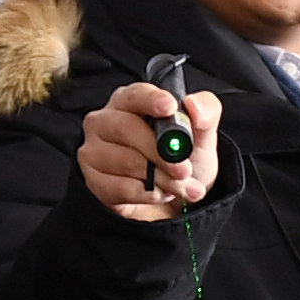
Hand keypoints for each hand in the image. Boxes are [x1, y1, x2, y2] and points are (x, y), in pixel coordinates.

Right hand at [78, 83, 222, 222]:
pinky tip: (158, 193)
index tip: (170, 108)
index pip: (135, 94)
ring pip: (123, 160)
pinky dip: (145, 194)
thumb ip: (206, 113)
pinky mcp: (92, 181)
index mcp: (130, 103)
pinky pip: (117, 187)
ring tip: (177, 185)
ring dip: (159, 178)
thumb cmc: (180, 162)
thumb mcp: (202, 136)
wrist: (173, 204)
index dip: (151, 100)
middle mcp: (105, 122)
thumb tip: (195, 105)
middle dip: (160, 151)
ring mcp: (94, 151)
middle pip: (125, 128)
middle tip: (184, 169)